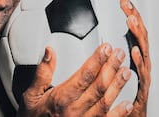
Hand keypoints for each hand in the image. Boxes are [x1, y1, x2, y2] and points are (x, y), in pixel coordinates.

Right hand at [18, 43, 132, 116]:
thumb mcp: (30, 96)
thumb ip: (41, 74)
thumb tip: (49, 52)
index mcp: (61, 98)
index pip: (84, 75)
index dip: (97, 60)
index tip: (106, 48)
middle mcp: (75, 110)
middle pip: (98, 86)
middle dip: (111, 68)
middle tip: (120, 54)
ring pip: (105, 102)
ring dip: (118, 86)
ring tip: (127, 72)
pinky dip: (119, 113)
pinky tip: (128, 104)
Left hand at [120, 0, 150, 115]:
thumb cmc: (125, 98)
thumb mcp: (117, 71)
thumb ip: (111, 56)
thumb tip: (102, 38)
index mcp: (134, 58)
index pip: (133, 31)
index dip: (131, 14)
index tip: (124, 0)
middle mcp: (141, 64)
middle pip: (141, 37)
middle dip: (135, 19)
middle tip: (127, 5)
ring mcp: (144, 77)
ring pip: (144, 52)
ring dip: (137, 36)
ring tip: (130, 21)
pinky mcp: (142, 91)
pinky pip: (142, 75)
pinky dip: (139, 63)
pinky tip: (134, 52)